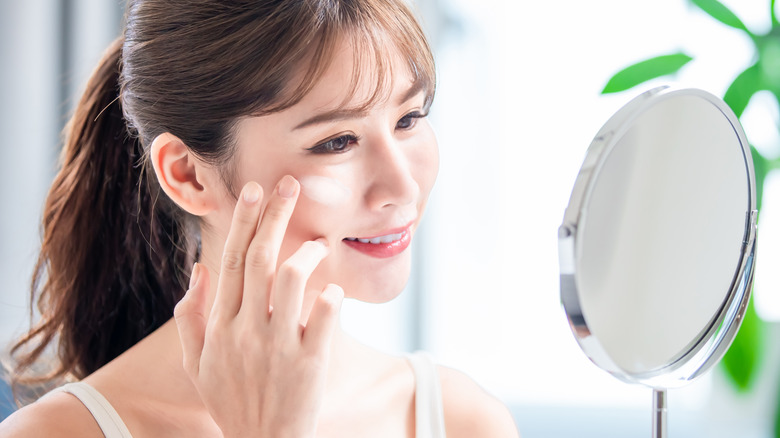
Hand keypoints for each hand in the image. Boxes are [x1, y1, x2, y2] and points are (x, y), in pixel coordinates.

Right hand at [173, 176, 343, 437]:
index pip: (230, 261)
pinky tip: (335, 291)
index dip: (243, 221)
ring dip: (308, 253)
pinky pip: (324, 317)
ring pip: (291, 280)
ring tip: (320, 243)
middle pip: (260, 259)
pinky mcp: (309, 362)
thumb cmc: (231, 400)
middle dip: (275, 216)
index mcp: (220, 326)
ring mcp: (278, 346)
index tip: (255, 190)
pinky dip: (332, 297)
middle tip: (291, 185)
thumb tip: (199, 271)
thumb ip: (191, 316)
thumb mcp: (196, 364)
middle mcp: (246, 330)